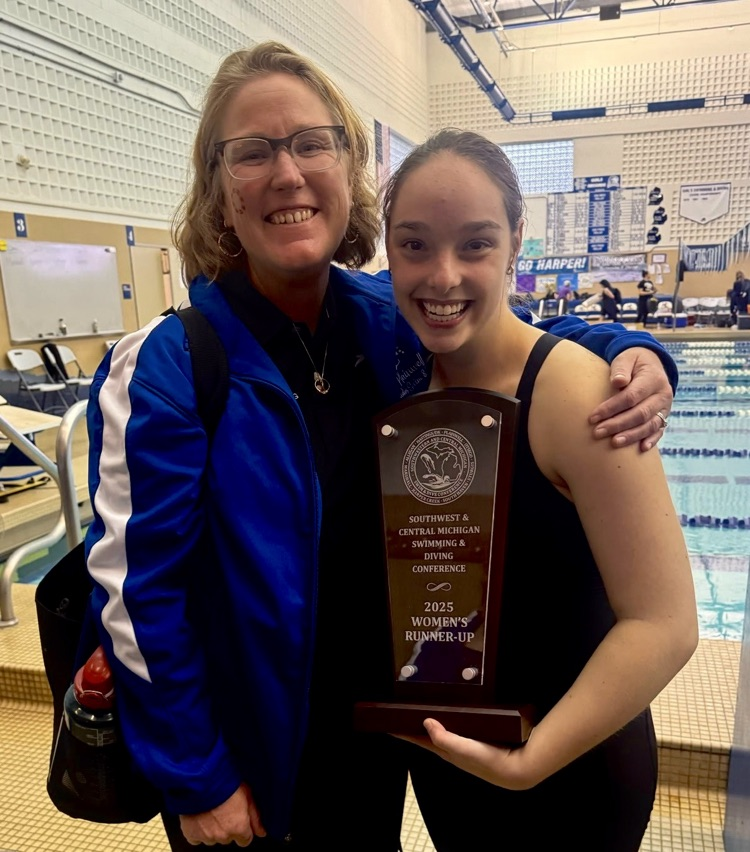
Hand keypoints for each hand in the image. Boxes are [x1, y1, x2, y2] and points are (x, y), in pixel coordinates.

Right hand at [179, 783, 265, 846]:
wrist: (201, 778)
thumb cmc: (225, 782)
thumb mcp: (247, 793)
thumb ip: (256, 816)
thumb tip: (262, 832)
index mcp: (239, 827)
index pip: (245, 840)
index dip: (243, 829)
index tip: (239, 820)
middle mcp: (223, 836)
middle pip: (228, 838)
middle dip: (227, 827)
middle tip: (224, 809)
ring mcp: (206, 837)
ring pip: (212, 838)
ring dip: (213, 829)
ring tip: (211, 810)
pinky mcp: (191, 834)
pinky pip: (196, 839)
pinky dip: (198, 831)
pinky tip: (200, 816)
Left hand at [400, 720, 538, 791]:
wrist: (517, 770)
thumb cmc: (489, 760)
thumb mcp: (464, 749)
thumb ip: (445, 737)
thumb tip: (426, 722)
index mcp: (448, 752)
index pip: (420, 741)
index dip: (405, 733)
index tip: (389, 725)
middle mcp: (454, 751)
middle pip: (430, 737)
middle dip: (417, 728)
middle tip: (405, 714)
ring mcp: (466, 748)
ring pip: (444, 734)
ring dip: (434, 725)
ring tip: (425, 712)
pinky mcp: (477, 743)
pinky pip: (458, 731)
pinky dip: (451, 724)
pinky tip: (455, 717)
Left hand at [588, 348, 672, 451]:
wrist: (651, 364)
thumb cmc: (632, 362)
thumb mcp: (626, 358)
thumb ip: (621, 368)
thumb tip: (617, 382)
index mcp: (653, 379)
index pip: (631, 397)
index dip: (611, 408)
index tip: (593, 417)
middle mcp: (662, 395)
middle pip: (640, 414)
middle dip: (618, 425)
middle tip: (598, 432)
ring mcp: (665, 407)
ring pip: (650, 425)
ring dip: (632, 436)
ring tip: (614, 443)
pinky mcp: (664, 416)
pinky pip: (660, 431)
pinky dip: (651, 440)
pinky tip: (640, 449)